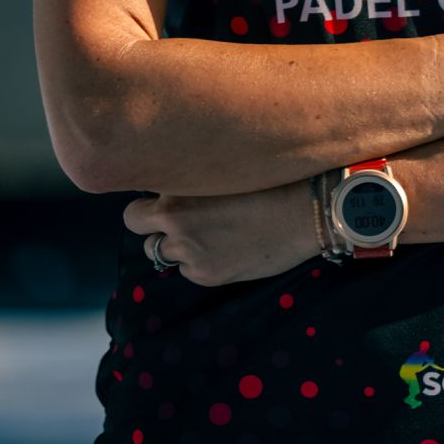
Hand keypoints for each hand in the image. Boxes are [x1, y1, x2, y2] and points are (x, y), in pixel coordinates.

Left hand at [123, 178, 317, 285]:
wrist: (308, 211)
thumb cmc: (273, 180)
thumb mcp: (223, 169)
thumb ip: (190, 179)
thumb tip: (170, 187)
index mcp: (177, 187)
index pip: (135, 198)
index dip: (149, 199)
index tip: (164, 198)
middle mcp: (176, 220)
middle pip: (136, 226)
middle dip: (152, 224)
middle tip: (181, 218)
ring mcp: (190, 250)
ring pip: (162, 251)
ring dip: (178, 244)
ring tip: (212, 233)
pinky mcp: (208, 274)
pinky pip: (188, 270)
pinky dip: (200, 262)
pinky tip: (229, 248)